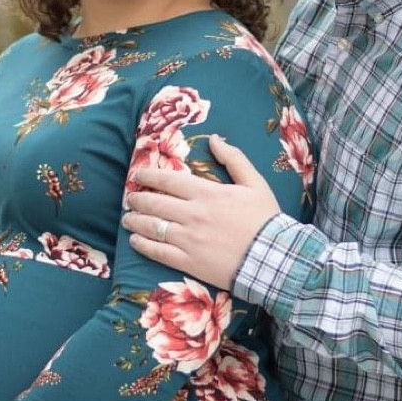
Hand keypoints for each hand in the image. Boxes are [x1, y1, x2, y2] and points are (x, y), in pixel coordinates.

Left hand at [122, 135, 280, 288]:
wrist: (274, 258)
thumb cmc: (265, 219)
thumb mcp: (255, 183)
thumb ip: (234, 159)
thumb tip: (215, 139)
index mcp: (207, 193)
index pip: (168, 180)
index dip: (148, 176)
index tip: (137, 175)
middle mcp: (193, 214)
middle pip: (155, 203)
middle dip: (137, 199)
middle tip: (130, 199)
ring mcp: (189, 239)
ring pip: (152, 227)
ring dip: (135, 221)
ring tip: (127, 218)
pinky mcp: (188, 262)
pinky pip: (159, 252)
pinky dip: (143, 245)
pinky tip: (135, 240)